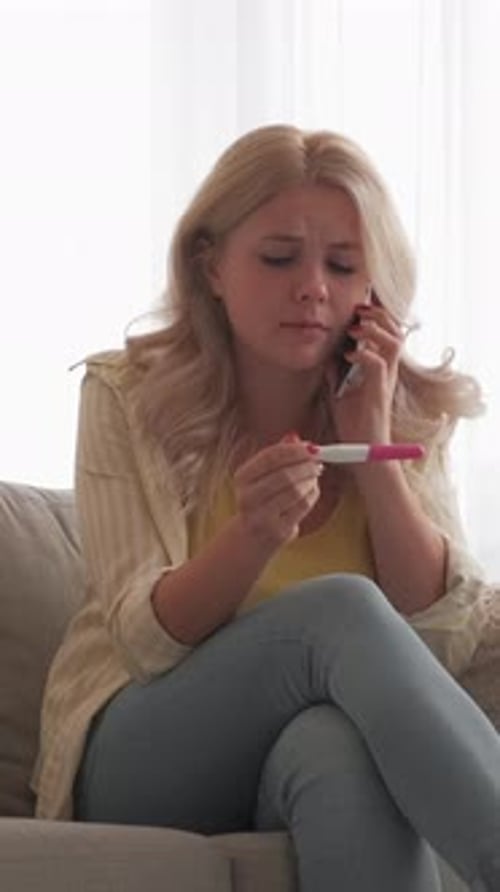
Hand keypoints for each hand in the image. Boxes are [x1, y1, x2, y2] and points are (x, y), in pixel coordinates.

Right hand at [233, 436, 321, 552]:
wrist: (250, 537)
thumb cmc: (260, 500)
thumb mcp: (262, 476)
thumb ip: (277, 456)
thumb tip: (295, 437)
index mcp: (242, 478)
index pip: (269, 457)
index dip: (294, 450)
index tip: (312, 447)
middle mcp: (247, 498)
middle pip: (284, 476)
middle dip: (306, 466)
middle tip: (318, 462)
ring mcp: (262, 517)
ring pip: (296, 492)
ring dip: (311, 481)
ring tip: (314, 476)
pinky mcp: (278, 531)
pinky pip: (303, 507)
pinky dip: (312, 495)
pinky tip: (312, 491)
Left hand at [327, 303, 404, 442]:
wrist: (363, 451)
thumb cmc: (354, 425)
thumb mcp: (338, 393)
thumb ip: (335, 374)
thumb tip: (327, 356)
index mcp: (380, 368)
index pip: (387, 333)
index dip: (377, 316)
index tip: (358, 308)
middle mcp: (387, 371)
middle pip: (396, 331)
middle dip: (379, 315)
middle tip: (359, 311)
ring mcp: (385, 381)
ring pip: (394, 342)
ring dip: (375, 330)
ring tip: (355, 330)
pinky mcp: (379, 393)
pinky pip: (379, 364)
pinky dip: (364, 355)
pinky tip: (348, 356)